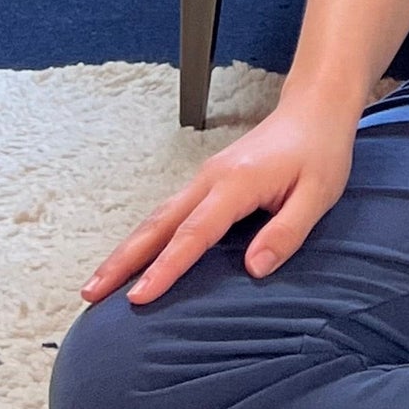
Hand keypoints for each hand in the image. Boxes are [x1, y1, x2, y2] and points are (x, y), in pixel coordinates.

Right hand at [79, 94, 356, 306]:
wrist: (314, 109)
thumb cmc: (319, 153)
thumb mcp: (317, 195)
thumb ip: (286, 232)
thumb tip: (253, 269)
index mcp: (235, 184)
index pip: (193, 234)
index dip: (165, 269)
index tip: (138, 299)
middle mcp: (210, 180)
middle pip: (157, 224)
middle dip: (122, 261)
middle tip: (89, 294)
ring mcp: (204, 178)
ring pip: (156, 218)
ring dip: (126, 251)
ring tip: (97, 284)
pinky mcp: (207, 182)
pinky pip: (168, 213)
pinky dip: (145, 238)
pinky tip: (135, 258)